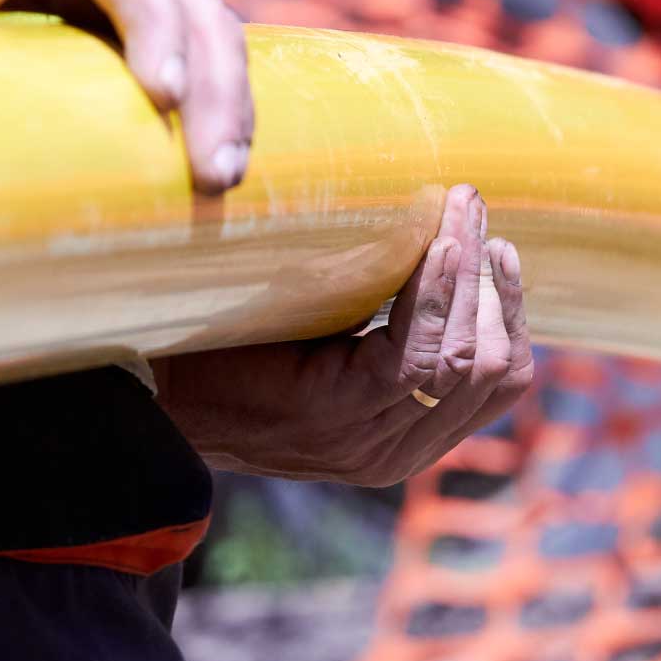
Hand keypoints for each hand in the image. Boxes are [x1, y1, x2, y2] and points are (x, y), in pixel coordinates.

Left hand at [152, 185, 534, 486]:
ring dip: (467, 274)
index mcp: (404, 438)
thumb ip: (390, 316)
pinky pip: (411, 356)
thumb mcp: (332, 334)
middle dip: (494, 284)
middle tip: (473, 208)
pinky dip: (432, 293)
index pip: (501, 381)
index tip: (498, 243)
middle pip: (494, 370)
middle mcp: (394, 453)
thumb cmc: (235, 344)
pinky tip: (432, 243)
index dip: (510, 310)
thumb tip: (456, 235)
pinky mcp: (333, 416)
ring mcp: (365, 442)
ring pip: (461, 360)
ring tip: (457, 211)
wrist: (150, 376)